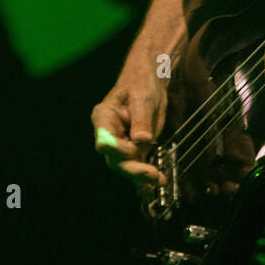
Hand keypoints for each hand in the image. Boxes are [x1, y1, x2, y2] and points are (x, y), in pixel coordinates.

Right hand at [91, 69, 169, 196]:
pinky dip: (146, 175)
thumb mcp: (142, 98)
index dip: (115, 149)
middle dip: (133, 167)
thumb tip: (142, 140)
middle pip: (115, 157)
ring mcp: (122, 142)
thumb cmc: (141, 82)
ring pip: (127, 164)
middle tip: (151, 174)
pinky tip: (156, 183)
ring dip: (142, 175)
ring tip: (159, 179)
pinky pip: (138, 164)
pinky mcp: (136, 148)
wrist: (150, 81)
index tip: (129, 152)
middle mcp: (110, 133)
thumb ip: (141, 119)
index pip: (104, 138)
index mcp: (104, 117)